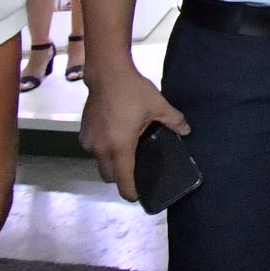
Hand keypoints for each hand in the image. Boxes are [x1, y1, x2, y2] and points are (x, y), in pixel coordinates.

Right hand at [79, 67, 188, 202]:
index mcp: (120, 147)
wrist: (107, 74)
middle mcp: (100, 149)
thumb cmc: (133, 92)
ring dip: (111, 163)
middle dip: (120, 177)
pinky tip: (115, 137)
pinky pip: (93, 150)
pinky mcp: (83, 133)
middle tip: (135, 170)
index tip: (137, 196)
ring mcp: (88, 142)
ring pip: (99, 163)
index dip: (130, 191)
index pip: (123, 179)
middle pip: (108, 175)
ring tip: (127, 152)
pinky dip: (103, 150)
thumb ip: (174, 121)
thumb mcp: (159, 106)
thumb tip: (187, 131)